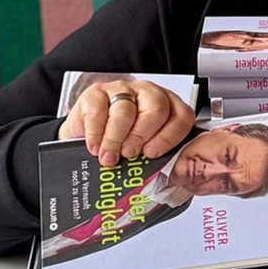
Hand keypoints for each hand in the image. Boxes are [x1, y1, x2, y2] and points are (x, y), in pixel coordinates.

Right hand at [57, 80, 194, 166]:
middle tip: (129, 154)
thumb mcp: (144, 152)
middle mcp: (147, 94)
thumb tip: (165, 178)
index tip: (152, 153)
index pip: (181, 116)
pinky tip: (96, 146)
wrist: (86, 137)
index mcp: (169, 107)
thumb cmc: (121, 145)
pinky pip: (98, 112)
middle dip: (142, 136)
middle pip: (156, 109)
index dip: (169, 137)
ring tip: (109, 156)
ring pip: (125, 111)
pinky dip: (96, 134)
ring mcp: (122, 90)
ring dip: (115, 139)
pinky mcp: (96, 93)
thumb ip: (159, 161)